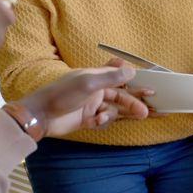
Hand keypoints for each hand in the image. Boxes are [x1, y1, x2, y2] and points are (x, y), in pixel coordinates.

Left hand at [17, 61, 147, 137]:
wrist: (41, 115)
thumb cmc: (62, 93)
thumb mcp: (88, 82)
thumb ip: (111, 77)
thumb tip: (132, 70)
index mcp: (96, 77)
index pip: (120, 77)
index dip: (135, 82)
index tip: (151, 88)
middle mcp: (96, 90)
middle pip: (121, 96)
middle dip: (133, 103)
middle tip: (146, 111)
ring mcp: (92, 105)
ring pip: (113, 110)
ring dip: (113, 114)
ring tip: (107, 118)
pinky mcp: (88, 119)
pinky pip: (103, 121)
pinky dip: (102, 122)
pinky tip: (96, 121)